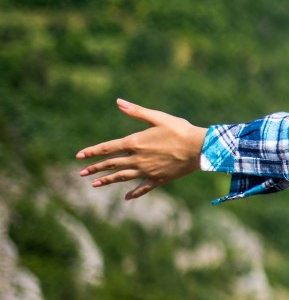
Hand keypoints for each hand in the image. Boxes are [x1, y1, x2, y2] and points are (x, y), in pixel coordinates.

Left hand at [76, 99, 207, 200]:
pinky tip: (126, 198)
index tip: (79, 156)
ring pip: (122, 177)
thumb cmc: (179, 130)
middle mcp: (137, 159)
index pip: (107, 148)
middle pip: (111, 164)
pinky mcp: (158, 179)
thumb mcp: (157, 117)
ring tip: (94, 184)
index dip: (92, 152)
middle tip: (81, 173)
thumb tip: (118, 102)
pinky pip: (143, 188)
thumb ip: (136, 111)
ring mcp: (147, 171)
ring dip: (107, 180)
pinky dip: (134, 193)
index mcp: (135, 142)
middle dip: (95, 168)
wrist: (199, 148)